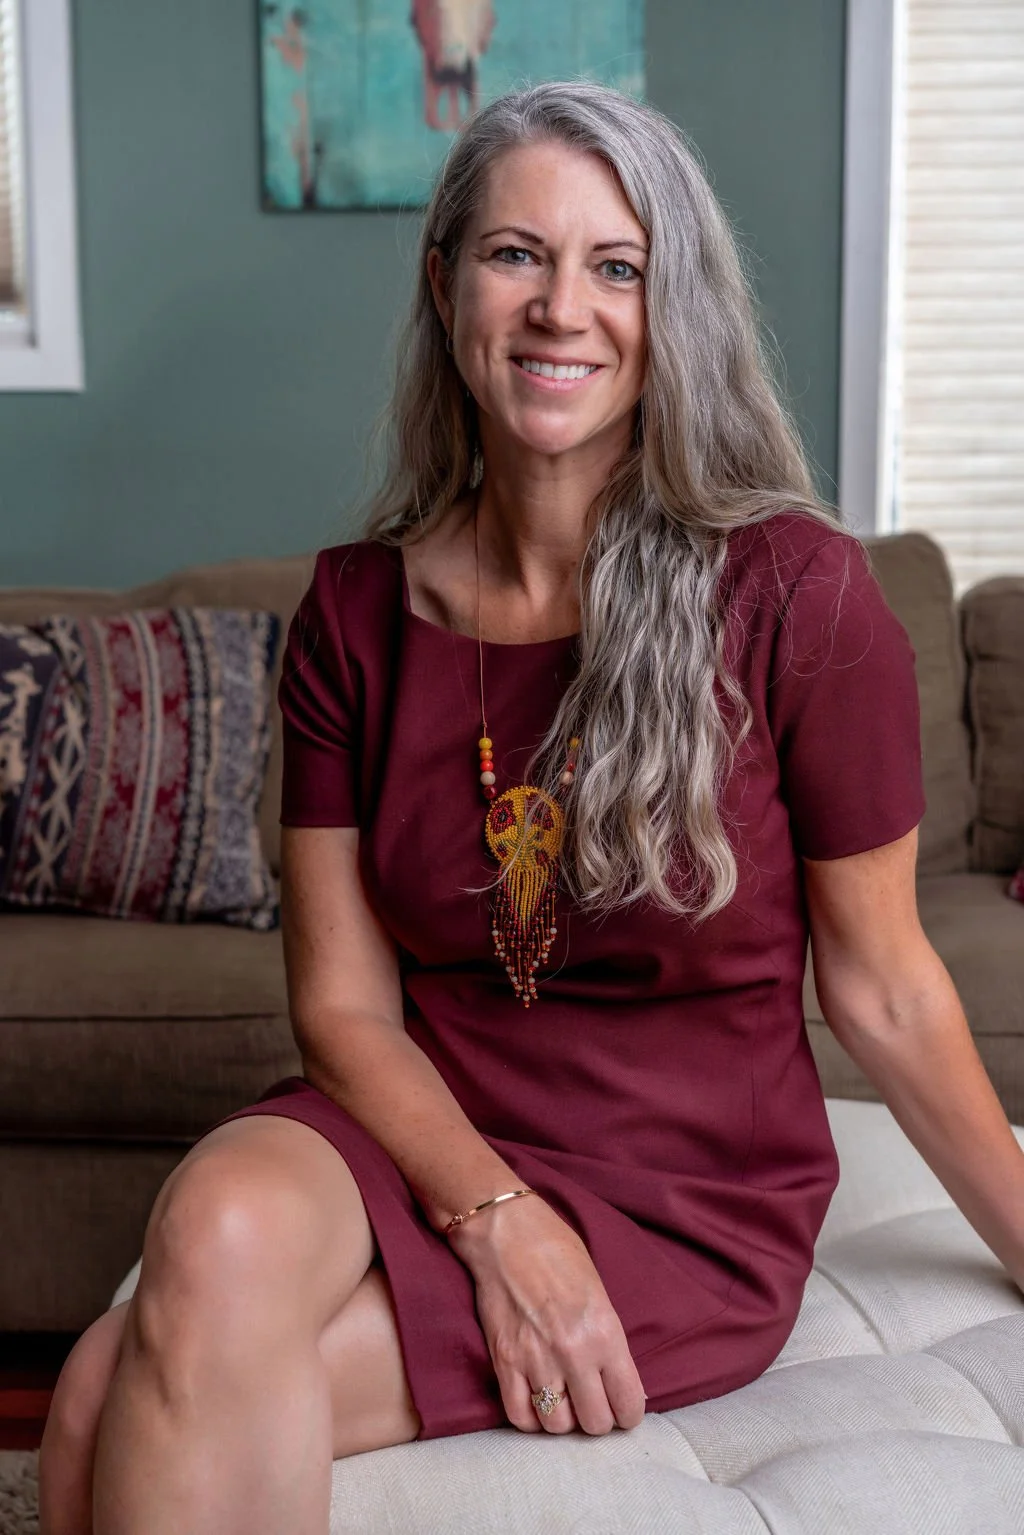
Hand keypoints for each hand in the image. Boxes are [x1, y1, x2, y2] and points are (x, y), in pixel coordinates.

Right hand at [447, 1194, 646, 1435]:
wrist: (507, 1233)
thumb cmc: (557, 1252)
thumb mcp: (600, 1292)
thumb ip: (610, 1340)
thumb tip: (620, 1382)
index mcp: (605, 1333)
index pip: (628, 1404)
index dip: (628, 1413)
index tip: (622, 1409)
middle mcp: (574, 1354)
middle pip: (595, 1423)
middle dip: (598, 1418)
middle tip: (592, 1403)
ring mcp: (536, 1361)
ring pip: (557, 1426)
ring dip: (563, 1418)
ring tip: (563, 1399)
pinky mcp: (503, 1362)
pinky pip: (519, 1416)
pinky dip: (530, 1417)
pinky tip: (536, 1401)